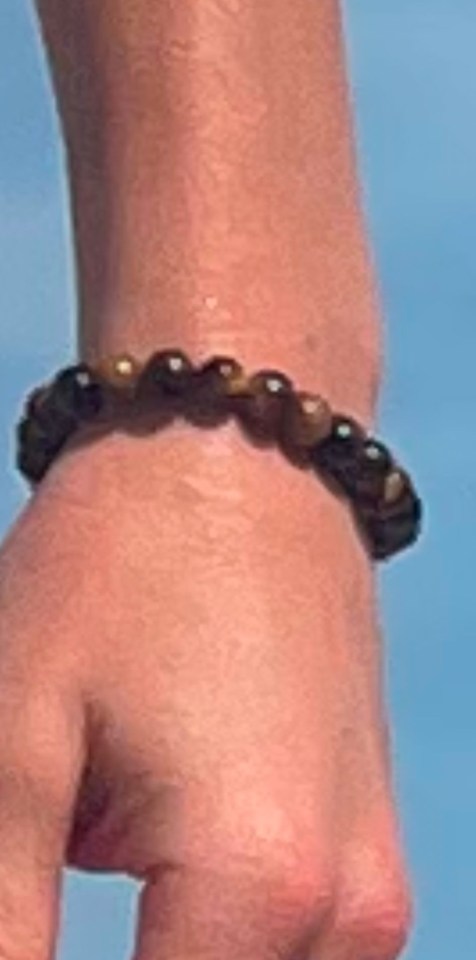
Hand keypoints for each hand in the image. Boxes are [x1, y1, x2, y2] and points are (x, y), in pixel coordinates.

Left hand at [0, 421, 411, 959]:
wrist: (238, 452)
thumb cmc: (122, 567)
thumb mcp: (16, 745)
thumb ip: (3, 923)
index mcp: (259, 888)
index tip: (24, 915)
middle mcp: (349, 909)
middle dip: (112, 957)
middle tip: (56, 847)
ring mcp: (372, 879)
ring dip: (159, 950)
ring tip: (94, 821)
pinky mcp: (366, 841)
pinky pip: (285, 946)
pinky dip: (199, 926)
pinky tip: (146, 821)